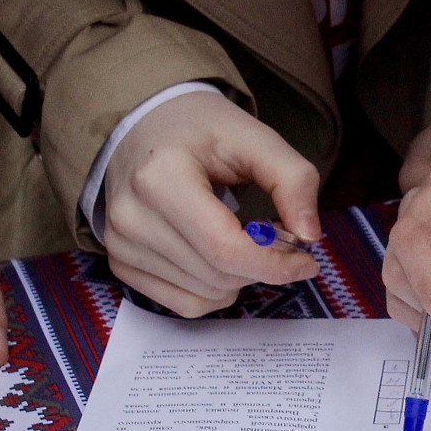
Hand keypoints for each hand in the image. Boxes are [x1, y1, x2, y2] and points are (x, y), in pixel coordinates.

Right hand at [103, 90, 320, 315]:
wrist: (142, 126)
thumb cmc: (199, 130)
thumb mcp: (253, 137)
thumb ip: (292, 179)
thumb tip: (310, 236)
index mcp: (161, 177)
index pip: (225, 248)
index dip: (275, 264)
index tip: (307, 261)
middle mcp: (131, 216)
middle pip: (217, 275)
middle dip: (262, 267)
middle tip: (279, 239)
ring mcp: (120, 245)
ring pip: (204, 295)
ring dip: (240, 279)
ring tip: (244, 239)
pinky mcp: (121, 264)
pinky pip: (183, 304)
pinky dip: (215, 292)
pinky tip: (220, 259)